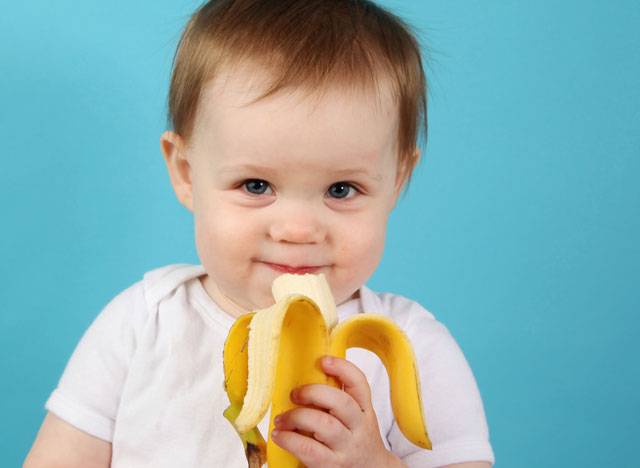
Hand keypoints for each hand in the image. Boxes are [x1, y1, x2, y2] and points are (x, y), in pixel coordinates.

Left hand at [271, 356, 404, 467]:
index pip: (359, 384)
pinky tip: (280, 436)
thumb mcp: (356, 418)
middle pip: (341, 403)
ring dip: (297, 417)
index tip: (323, 360)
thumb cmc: (355, 440)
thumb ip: (339, 401)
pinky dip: (291, 440)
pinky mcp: (333, 465)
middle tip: (294, 394)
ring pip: (325, 425)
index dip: (343, 368)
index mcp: (364, 410)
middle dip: (314, 392)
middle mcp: (359, 427)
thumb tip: (305, 376)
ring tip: (281, 419)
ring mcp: (347, 447)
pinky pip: (310, 450)